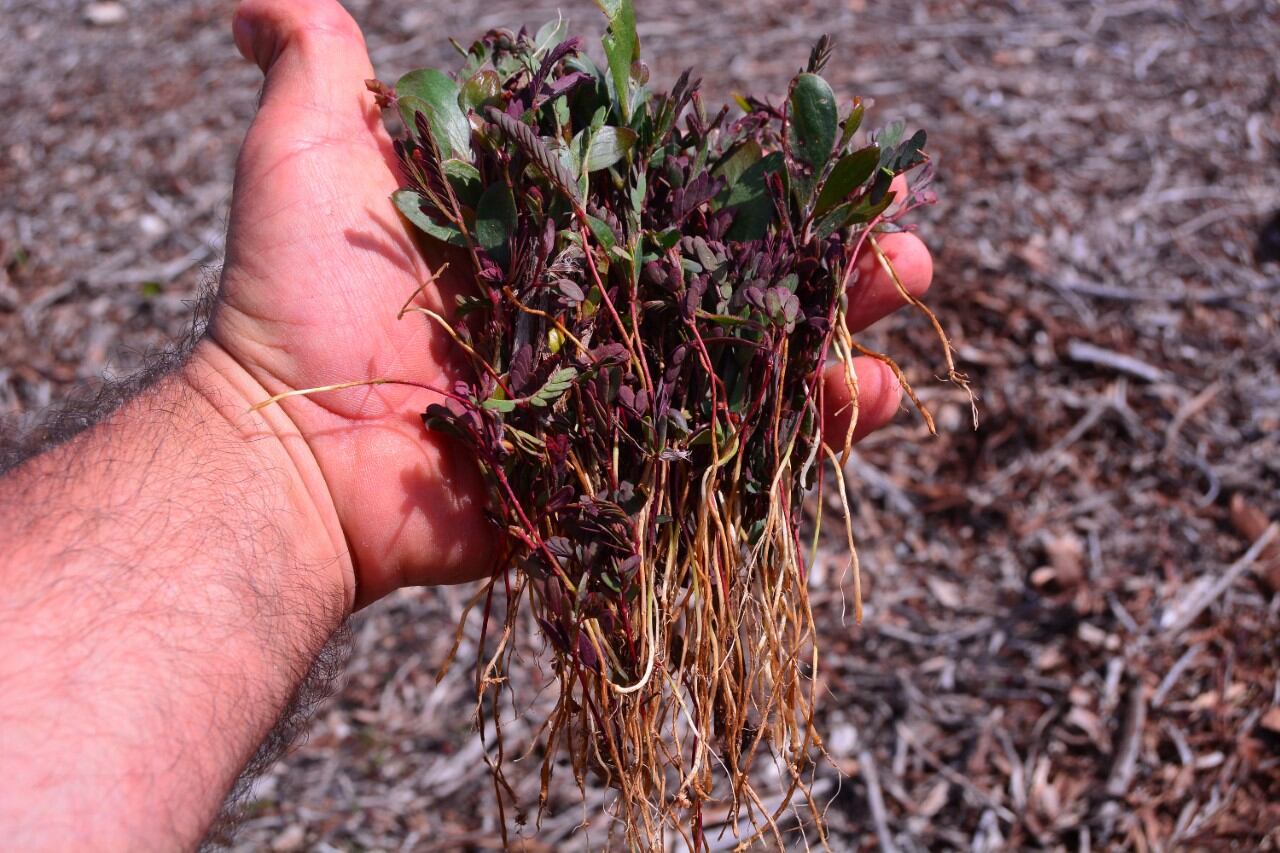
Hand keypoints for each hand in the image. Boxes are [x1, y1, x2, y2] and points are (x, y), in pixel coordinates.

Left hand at [207, 0, 933, 606]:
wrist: (284, 445)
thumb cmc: (295, 293)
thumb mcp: (307, 152)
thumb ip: (320, 64)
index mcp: (557, 242)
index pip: (684, 199)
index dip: (759, 178)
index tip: (832, 144)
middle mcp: (597, 317)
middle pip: (736, 281)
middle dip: (825, 253)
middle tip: (896, 232)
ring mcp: (615, 404)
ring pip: (752, 366)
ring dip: (839, 334)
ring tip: (902, 298)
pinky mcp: (621, 481)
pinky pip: (731, 460)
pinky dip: (808, 437)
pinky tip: (871, 399)